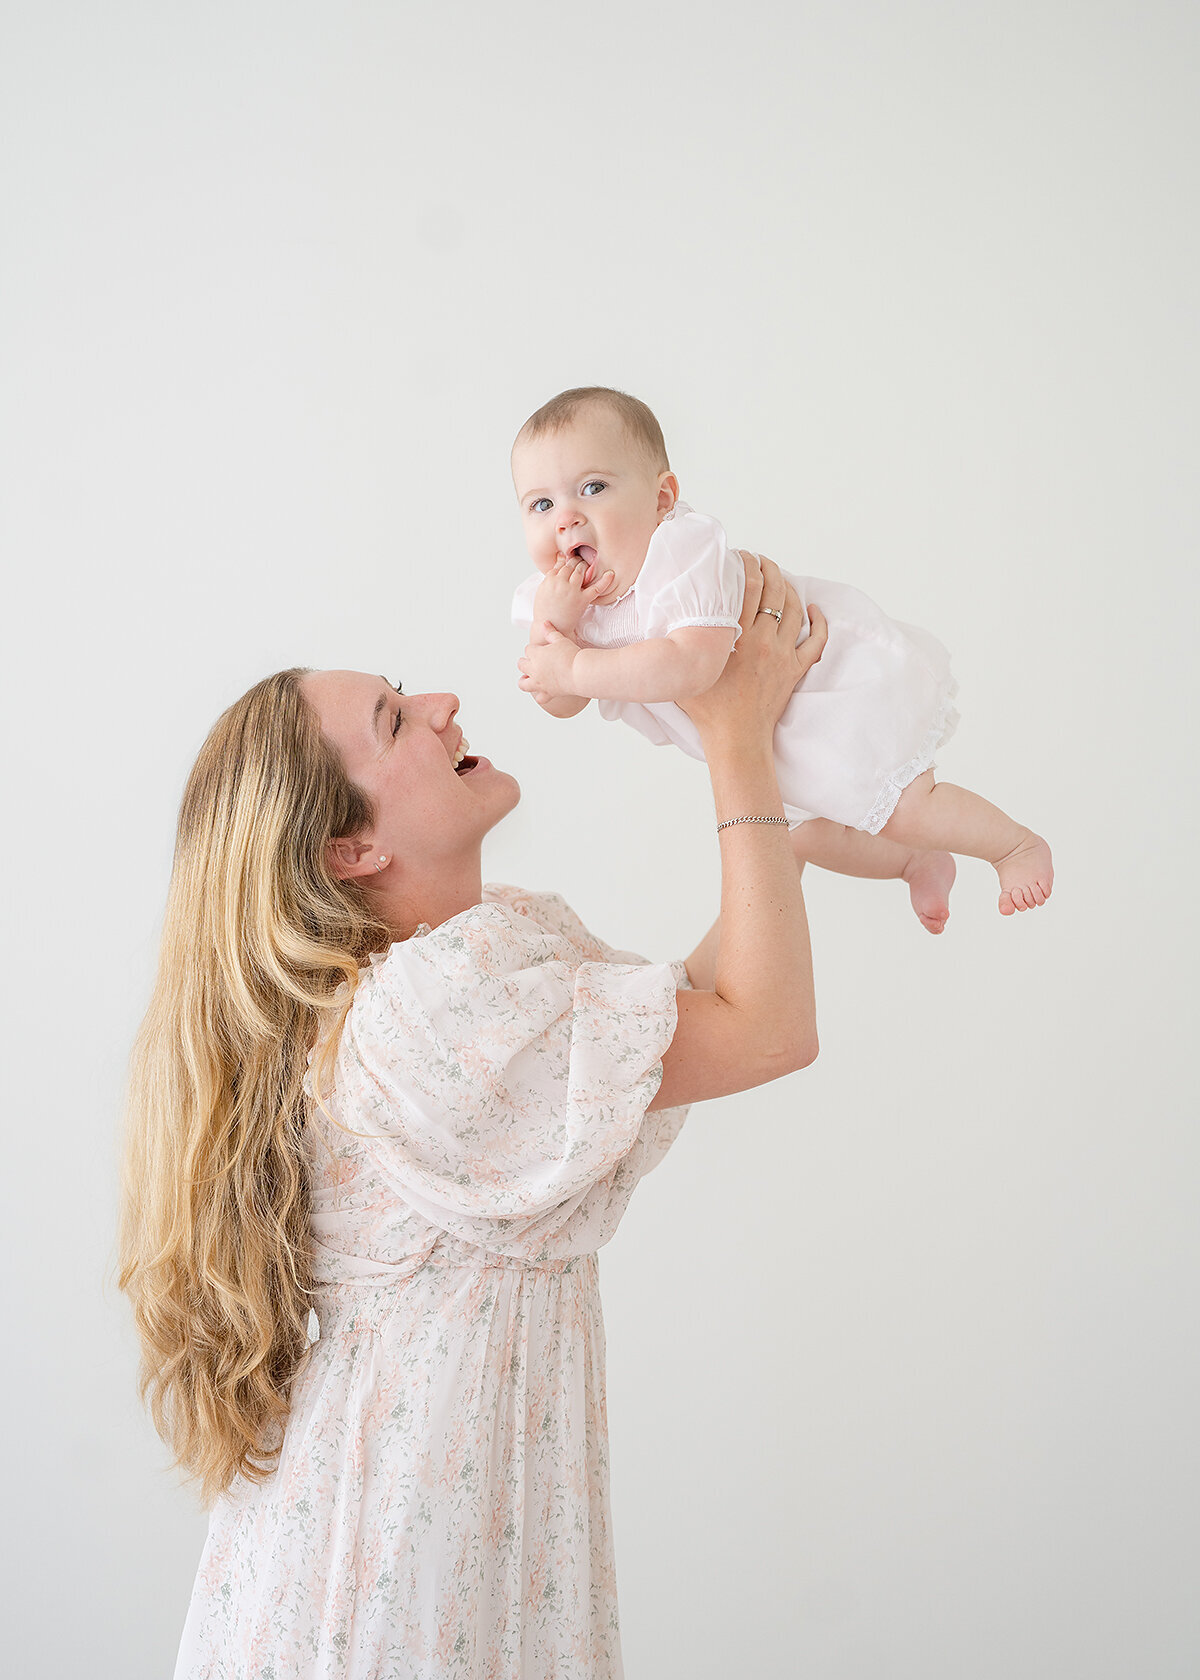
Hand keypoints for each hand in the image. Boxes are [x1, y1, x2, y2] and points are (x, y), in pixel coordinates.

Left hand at [517, 625, 580, 700]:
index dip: (533, 649)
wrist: (580, 672)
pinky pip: (539, 698)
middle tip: (531, 661)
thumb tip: (544, 623)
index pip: (528, 650)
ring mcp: (540, 683)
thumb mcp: (561, 639)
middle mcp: (535, 670)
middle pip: (521, 665)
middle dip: (525, 662)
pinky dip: (539, 696)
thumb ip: (550, 632)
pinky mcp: (548, 693)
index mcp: (536, 655)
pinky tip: (542, 692)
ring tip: (527, 678)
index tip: (539, 649)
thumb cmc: (572, 655)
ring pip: (523, 683)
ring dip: (523, 680)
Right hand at [532, 556, 615, 635]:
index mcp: (550, 580)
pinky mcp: (583, 600)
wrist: (552, 627)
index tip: (570, 559)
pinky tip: (611, 573)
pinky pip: (596, 588)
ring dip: (584, 566)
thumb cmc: (545, 610)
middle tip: (580, 561)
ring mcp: (572, 591)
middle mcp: (561, 583)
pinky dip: (605, 581)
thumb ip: (551, 574)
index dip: (567, 560)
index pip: (561, 563)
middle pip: (571, 565)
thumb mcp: (542, 590)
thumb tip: (560, 558)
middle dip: (576, 561)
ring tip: (587, 565)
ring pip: (581, 570)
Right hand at [678, 552, 827, 743]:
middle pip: (774, 591)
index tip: (740, 556)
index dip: (746, 565)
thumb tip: (660, 620)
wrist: (736, 739)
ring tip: (779, 576)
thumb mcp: (686, 670)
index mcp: (739, 638)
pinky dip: (819, 622)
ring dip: (789, 587)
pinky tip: (815, 609)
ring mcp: (784, 655)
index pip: (748, 588)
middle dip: (768, 568)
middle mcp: (765, 641)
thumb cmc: (707, 710)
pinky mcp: (796, 670)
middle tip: (759, 560)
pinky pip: (817, 642)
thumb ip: (678, 643)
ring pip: (795, 610)